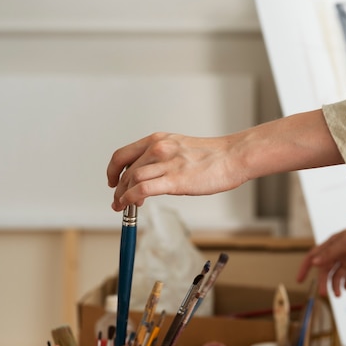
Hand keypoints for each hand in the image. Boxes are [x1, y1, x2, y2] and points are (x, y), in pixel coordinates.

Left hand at [107, 132, 245, 210]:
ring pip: (131, 180)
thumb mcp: (180, 148)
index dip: (113, 170)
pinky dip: (130, 199)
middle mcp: (157, 148)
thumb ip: (163, 157)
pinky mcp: (174, 179)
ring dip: (122, 196)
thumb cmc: (212, 156)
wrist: (233, 156)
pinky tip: (129, 205)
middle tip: (118, 200)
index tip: (113, 181)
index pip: (123, 154)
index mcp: (158, 140)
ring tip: (123, 206)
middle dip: (117, 188)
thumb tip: (151, 174)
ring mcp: (165, 163)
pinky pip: (142, 189)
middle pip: (124, 170)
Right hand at [297, 219, 345, 296]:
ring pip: (336, 277)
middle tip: (323, 294)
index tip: (299, 280)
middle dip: (322, 283)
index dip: (304, 268)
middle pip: (324, 271)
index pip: (313, 257)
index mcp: (330, 246)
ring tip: (338, 294)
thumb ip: (330, 253)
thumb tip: (313, 263)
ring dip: (335, 286)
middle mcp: (337, 254)